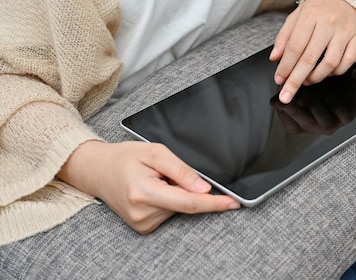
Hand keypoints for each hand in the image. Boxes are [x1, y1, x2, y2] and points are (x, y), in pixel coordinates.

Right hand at [57, 141, 239, 233]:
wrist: (96, 170)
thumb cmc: (124, 157)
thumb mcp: (155, 152)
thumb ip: (182, 170)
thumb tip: (205, 188)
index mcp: (145, 192)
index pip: (189, 202)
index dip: (214, 203)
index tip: (234, 202)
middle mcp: (143, 212)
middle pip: (185, 203)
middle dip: (186, 187)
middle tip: (165, 172)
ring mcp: (142, 223)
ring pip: (178, 208)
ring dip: (175, 193)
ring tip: (154, 179)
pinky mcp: (143, 227)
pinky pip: (169, 213)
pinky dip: (168, 200)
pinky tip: (152, 190)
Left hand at [270, 0, 355, 103]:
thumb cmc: (320, 8)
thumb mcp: (297, 15)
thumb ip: (285, 36)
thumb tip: (275, 57)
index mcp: (310, 15)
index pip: (295, 47)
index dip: (286, 66)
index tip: (279, 80)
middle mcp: (328, 23)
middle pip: (310, 58)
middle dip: (296, 80)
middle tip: (288, 94)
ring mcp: (345, 31)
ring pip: (330, 63)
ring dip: (316, 77)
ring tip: (307, 80)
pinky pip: (347, 62)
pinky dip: (335, 72)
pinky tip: (326, 72)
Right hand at [270, 75, 355, 134]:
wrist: (346, 81)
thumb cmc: (321, 86)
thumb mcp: (303, 90)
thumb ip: (291, 96)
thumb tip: (274, 101)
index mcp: (308, 126)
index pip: (293, 129)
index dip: (284, 115)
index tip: (277, 101)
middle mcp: (320, 128)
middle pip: (306, 125)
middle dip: (294, 111)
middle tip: (287, 97)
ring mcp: (335, 124)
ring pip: (323, 122)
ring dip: (313, 106)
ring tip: (306, 93)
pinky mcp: (349, 117)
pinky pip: (340, 113)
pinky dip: (333, 103)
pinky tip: (328, 93)